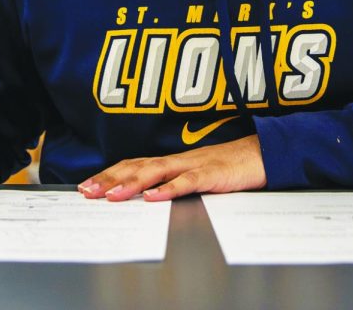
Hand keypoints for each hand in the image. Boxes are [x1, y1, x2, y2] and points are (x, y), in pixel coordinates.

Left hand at [77, 135, 265, 201]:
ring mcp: (196, 165)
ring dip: (132, 183)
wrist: (266, 153)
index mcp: (174, 161)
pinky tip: (154, 198)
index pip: (134, 164)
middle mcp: (179, 160)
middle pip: (138, 166)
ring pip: (157, 172)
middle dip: (110, 178)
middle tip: (86, 191)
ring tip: (112, 195)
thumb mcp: (198, 176)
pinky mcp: (213, 174)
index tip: (86, 186)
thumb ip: (175, 183)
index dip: (109, 174)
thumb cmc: (232, 167)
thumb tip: (147, 199)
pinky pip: (188, 181)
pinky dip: (169, 189)